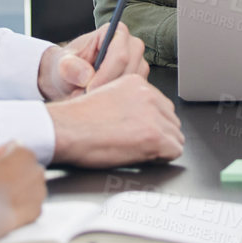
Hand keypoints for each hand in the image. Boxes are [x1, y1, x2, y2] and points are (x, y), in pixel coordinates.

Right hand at [0, 142, 46, 230]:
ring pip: (26, 185)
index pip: (12, 147)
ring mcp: (40, 191)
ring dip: (14, 187)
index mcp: (25, 154)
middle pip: (21, 166)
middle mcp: (37, 170)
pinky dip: (17, 205)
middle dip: (7, 170)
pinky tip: (3, 207)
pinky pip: (27, 204)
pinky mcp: (37, 210)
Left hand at [40, 24, 148, 98]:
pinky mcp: (141, 80)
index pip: (120, 56)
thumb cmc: (69, 65)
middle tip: (86, 96)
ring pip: (133, 86)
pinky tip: (100, 100)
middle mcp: (133, 46)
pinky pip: (134, 95)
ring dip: (111, 96)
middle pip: (129, 73)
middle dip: (107, 88)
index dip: (105, 76)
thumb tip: (87, 76)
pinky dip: (117, 100)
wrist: (72, 75)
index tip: (89, 89)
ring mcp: (140, 63)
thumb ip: (70, 67)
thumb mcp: (62, 65)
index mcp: (116, 32)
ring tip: (89, 96)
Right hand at [45, 75, 184, 167]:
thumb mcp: (106, 96)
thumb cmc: (76, 119)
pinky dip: (162, 158)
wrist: (66, 130)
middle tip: (138, 143)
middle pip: (171, 120)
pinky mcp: (154, 136)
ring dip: (161, 146)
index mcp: (137, 84)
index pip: (162, 105)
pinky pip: (175, 151)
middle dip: (159, 133)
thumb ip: (129, 103)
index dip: (152, 123)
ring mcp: (154, 116)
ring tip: (137, 150)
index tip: (140, 131)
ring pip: (175, 136)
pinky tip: (143, 157)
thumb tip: (140, 118)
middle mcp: (149, 95)